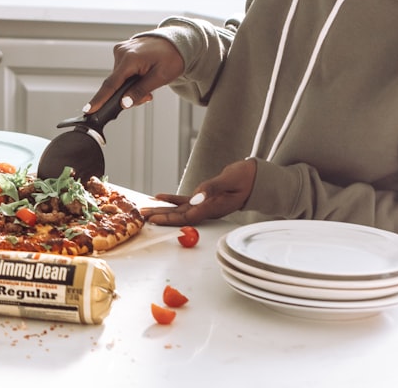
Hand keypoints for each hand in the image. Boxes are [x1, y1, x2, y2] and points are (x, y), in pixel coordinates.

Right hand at [83, 35, 184, 112]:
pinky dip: (129, 78)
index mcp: (130, 58)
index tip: (89, 109)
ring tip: (148, 83)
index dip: (100, 99)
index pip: (112, 84)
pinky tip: (142, 76)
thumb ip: (140, 91)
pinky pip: (121, 71)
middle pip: (116, 84)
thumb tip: (124, 103)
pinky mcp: (121, 51)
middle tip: (147, 97)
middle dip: (127, 95)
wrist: (177, 41)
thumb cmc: (172, 56)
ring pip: (118, 78)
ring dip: (129, 87)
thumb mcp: (160, 77)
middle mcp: (121, 52)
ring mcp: (120, 50)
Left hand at [140, 159, 257, 225]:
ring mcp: (205, 205)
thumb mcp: (230, 180)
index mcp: (213, 207)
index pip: (187, 216)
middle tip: (141, 217)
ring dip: (162, 209)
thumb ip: (213, 188)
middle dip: (160, 216)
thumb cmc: (246, 178)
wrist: (256, 178)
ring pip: (179, 210)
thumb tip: (196, 197)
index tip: (154, 220)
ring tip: (145, 210)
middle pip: (179, 216)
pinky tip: (159, 197)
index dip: (169, 219)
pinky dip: (171, 199)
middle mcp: (207, 209)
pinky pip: (184, 201)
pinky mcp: (204, 198)